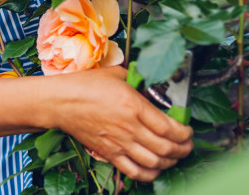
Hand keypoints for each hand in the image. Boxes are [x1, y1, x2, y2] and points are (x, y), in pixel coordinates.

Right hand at [49, 66, 193, 181]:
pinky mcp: (109, 153)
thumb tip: (152, 86)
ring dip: (170, 162)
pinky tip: (154, 168)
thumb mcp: (117, 74)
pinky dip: (149, 174)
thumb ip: (138, 81)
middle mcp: (129, 127)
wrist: (60, 102)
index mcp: (133, 105)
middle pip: (166, 148)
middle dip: (183, 149)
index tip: (188, 130)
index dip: (185, 132)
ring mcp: (119, 143)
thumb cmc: (85, 85)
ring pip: (154, 162)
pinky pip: (134, 171)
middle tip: (187, 145)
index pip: (170, 127)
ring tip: (174, 156)